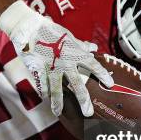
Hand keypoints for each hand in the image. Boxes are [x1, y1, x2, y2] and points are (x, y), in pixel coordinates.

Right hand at [0, 1, 113, 116]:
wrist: (30, 27)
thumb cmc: (51, 31)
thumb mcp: (69, 37)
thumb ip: (81, 46)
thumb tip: (94, 49)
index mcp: (75, 53)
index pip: (93, 65)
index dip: (102, 75)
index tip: (110, 84)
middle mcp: (66, 62)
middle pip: (77, 84)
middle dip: (84, 100)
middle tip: (88, 112)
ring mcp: (52, 67)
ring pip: (57, 89)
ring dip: (58, 102)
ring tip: (58, 112)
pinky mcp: (38, 70)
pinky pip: (43, 84)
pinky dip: (44, 91)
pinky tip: (46, 98)